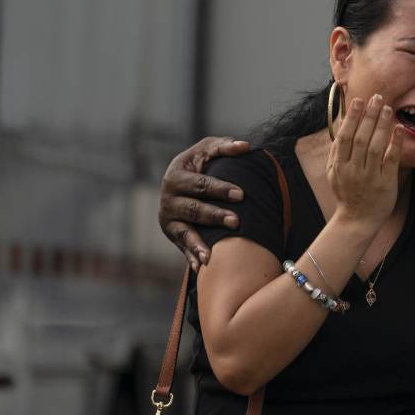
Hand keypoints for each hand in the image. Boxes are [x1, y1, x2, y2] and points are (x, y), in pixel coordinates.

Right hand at [159, 136, 250, 270]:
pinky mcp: (173, 234)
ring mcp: (169, 219)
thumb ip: (224, 146)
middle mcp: (168, 199)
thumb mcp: (206, 151)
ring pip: (185, 232)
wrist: (181, 183)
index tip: (241, 194)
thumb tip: (245, 147)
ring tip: (210, 255)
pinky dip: (191, 257)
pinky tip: (201, 267)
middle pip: (194, 209)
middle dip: (215, 216)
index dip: (220, 189)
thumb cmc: (200, 163)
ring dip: (199, 243)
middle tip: (236, 221)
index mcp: (175, 176)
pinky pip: (182, 248)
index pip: (200, 184)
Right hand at [327, 93, 403, 227]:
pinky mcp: (385, 184)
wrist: (357, 221)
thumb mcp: (334, 173)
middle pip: (360, 138)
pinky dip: (395, 143)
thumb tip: (340, 126)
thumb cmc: (347, 194)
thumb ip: (336, 151)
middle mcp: (353, 170)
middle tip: (376, 98)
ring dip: (381, 125)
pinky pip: (391, 160)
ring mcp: (369, 177)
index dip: (351, 117)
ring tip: (387, 108)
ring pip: (375, 147)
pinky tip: (399, 129)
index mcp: (339, 166)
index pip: (345, 136)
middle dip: (368, 116)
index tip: (359, 100)